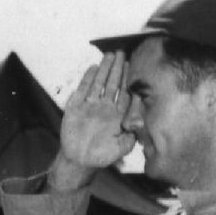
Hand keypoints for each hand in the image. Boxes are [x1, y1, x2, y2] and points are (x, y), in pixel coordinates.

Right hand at [50, 53, 134, 188]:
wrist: (79, 161)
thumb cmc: (101, 156)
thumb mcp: (121, 148)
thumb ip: (132, 137)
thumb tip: (140, 123)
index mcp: (116, 115)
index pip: (123, 93)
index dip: (127, 79)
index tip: (131, 66)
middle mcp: (104, 107)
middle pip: (112, 84)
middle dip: (117, 69)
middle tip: (121, 53)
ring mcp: (89, 106)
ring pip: (98, 84)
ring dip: (104, 70)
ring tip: (109, 56)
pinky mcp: (75, 108)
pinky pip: (82, 90)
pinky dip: (87, 79)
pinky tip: (93, 68)